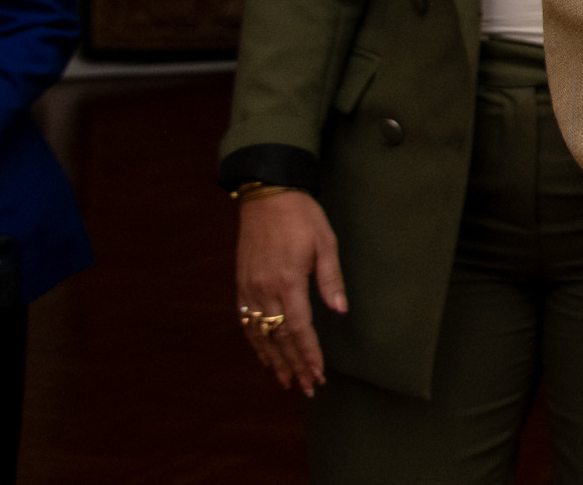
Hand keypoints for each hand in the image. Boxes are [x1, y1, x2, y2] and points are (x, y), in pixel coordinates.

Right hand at [234, 190, 346, 394]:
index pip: (299, 329)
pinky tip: (264, 354)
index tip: (316, 374)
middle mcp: (264, 290)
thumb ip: (330, 279)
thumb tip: (340, 310)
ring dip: (272, 359)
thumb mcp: (326, 242)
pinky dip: (255, 342)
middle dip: (293, 365)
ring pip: (259, 334)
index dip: (308, 354)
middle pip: (278, 338)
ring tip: (285, 380)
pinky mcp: (242, 284)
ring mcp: (249, 289)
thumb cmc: (302, 216)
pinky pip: (246, 321)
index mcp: (288, 281)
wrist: (266, 195)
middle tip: (305, 386)